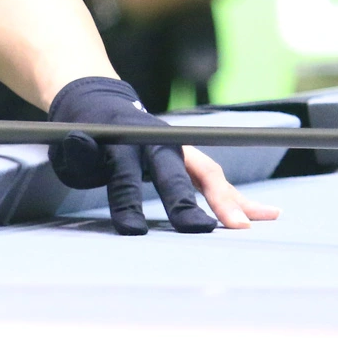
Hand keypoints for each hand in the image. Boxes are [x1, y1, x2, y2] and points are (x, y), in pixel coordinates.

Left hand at [48, 76, 261, 234]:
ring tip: (253, 223)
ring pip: (207, 174)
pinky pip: (217, 181)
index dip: (128, 201)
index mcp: (124, 141)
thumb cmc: (84, 135)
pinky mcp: (190, 161)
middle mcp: (157, 142)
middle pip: (176, 173)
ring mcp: (178, 150)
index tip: (132, 231)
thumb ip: (77, 151)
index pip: (126, 173)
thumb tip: (78, 142)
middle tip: (201, 230)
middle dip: (188, 202)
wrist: (101, 105)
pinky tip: (266, 213)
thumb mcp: (71, 145)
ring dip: (230, 200)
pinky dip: (239, 199)